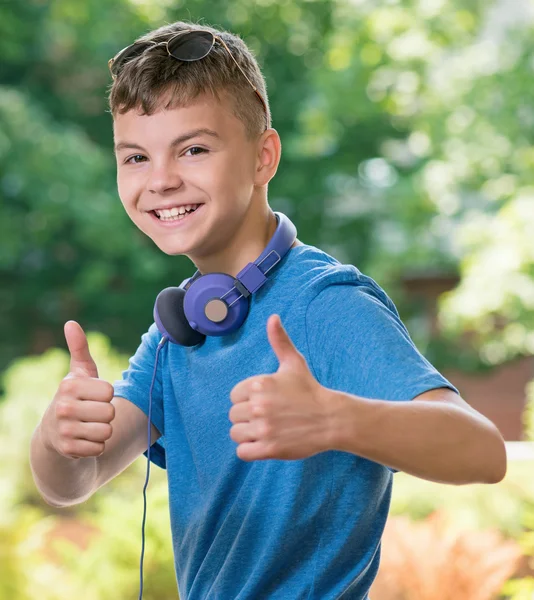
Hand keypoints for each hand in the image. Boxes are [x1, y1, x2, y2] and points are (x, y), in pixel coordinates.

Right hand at [40, 321, 114, 459]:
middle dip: (106, 414)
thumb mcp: (78, 373)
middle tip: (91, 413)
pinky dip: (96, 446)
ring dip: (102, 431)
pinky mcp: (68, 449)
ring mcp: (64, 430)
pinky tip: (84, 440)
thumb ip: (79, 348)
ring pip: (106, 432)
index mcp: (69, 386)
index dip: (106, 395)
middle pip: (110, 413)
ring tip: (88, 426)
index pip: (110, 391)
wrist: (54, 433)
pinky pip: (99, 448)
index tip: (93, 396)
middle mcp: (63, 407)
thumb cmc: (75, 397)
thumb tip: (71, 323)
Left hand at [229, 314, 333, 460]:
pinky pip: (242, 452)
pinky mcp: (269, 448)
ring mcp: (264, 428)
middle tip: (268, 416)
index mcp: (259, 384)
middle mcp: (258, 405)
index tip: (265, 401)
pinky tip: (264, 443)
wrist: (330, 418)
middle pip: (234, 415)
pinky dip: (250, 450)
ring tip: (266, 429)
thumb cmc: (309, 389)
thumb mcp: (294, 362)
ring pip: (236, 433)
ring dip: (248, 434)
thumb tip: (272, 317)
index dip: (247, 399)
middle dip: (247, 417)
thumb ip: (279, 340)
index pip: (234, 395)